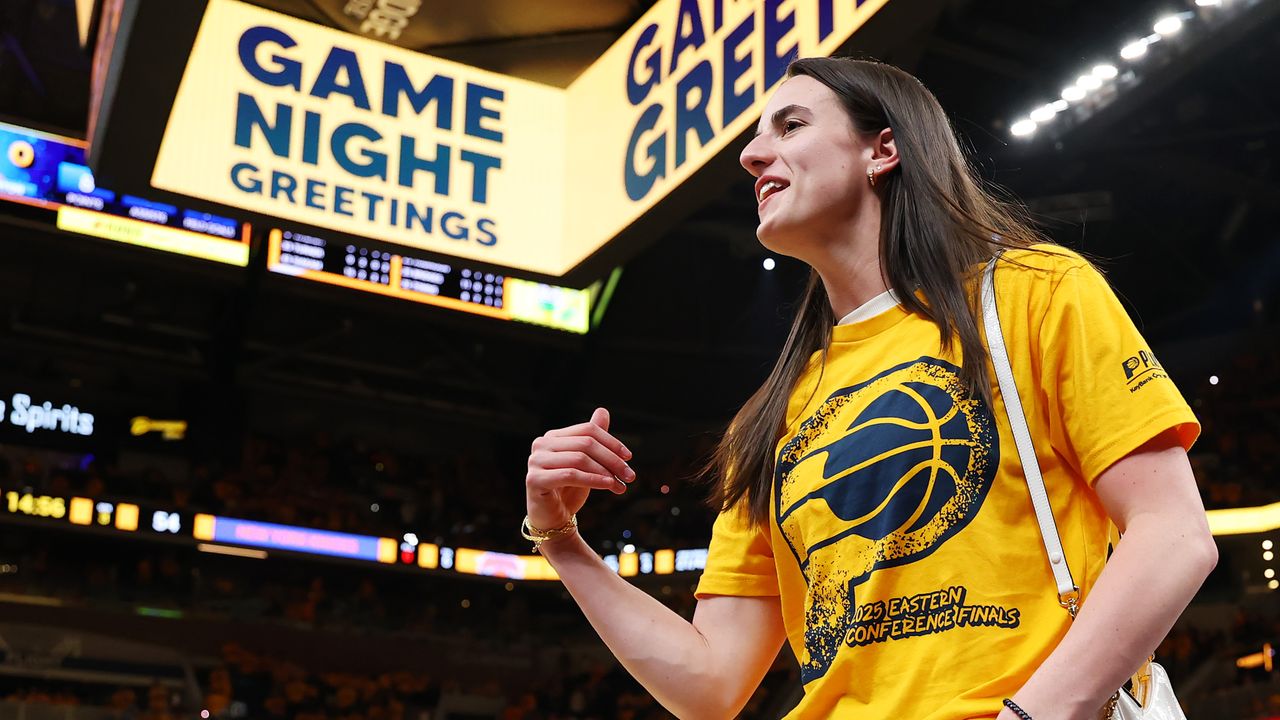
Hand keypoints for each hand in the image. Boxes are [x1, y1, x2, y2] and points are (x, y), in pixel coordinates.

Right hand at [525, 407, 634, 531]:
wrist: (552, 519)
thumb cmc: (569, 490)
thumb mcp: (585, 463)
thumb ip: (592, 439)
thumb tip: (603, 411)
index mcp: (553, 437)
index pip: (588, 430)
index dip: (611, 442)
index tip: (629, 457)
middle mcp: (541, 445)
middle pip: (585, 444)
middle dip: (612, 460)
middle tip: (630, 475)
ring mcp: (535, 461)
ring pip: (579, 459)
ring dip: (605, 472)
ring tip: (621, 485)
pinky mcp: (534, 479)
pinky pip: (570, 475)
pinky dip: (593, 480)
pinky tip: (608, 485)